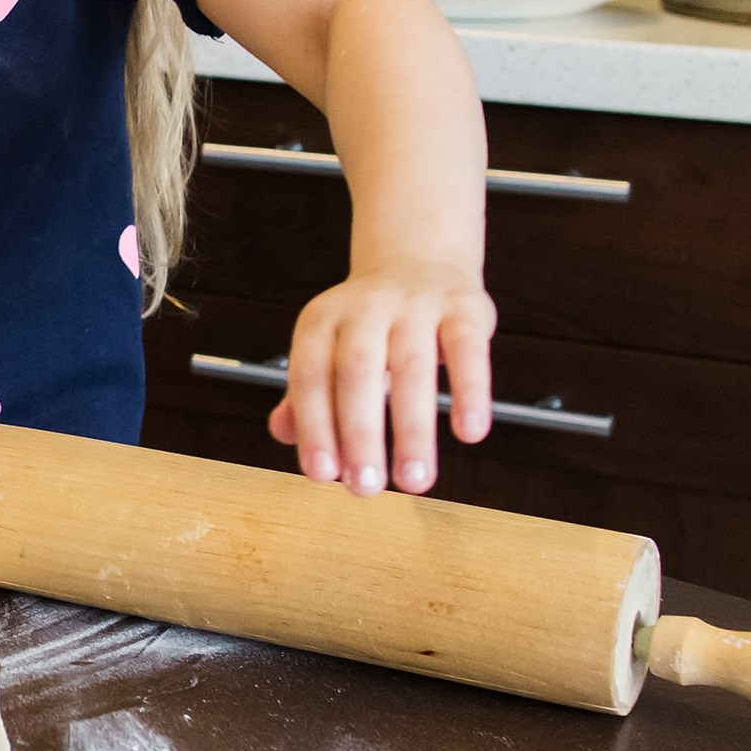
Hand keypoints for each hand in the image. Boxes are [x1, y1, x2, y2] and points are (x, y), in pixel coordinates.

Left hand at [268, 267, 494, 495]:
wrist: (420, 262)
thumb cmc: (370, 327)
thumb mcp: (329, 351)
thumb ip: (305, 394)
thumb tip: (281, 433)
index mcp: (322, 321)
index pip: (311, 376)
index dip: (315, 427)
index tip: (322, 475)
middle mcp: (365, 307)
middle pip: (358, 372)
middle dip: (360, 435)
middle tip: (366, 488)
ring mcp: (415, 304)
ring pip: (412, 366)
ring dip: (412, 429)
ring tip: (415, 481)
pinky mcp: (463, 308)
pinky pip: (466, 349)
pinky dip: (469, 391)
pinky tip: (469, 432)